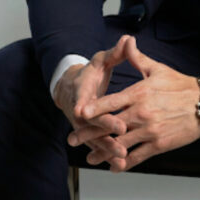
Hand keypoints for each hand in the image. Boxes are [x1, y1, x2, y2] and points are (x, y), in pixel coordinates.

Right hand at [54, 36, 131, 169]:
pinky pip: (98, 145)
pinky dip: (108, 153)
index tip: (81, 110)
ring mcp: (83, 124)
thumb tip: (129, 38)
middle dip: (104, 126)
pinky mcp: (90, 134)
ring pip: (94, 137)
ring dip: (107, 145)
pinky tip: (121, 162)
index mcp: (81, 89)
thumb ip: (115, 52)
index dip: (83, 103)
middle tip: (121, 130)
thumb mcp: (100, 60)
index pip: (82, 96)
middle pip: (90, 120)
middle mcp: (79, 109)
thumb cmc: (90, 73)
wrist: (71, 90)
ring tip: (122, 154)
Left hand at [70, 37, 199, 171]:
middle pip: (111, 126)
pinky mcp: (159, 144)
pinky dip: (124, 163)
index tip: (79, 112)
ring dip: (104, 152)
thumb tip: (127, 41)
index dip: (94, 109)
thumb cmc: (181, 85)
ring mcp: (150, 130)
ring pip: (121, 145)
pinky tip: (115, 165)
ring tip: (91, 158)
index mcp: (140, 93)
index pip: (111, 102)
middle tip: (73, 139)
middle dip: (90, 134)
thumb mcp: (158, 69)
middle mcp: (142, 113)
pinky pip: (137, 156)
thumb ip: (137, 59)